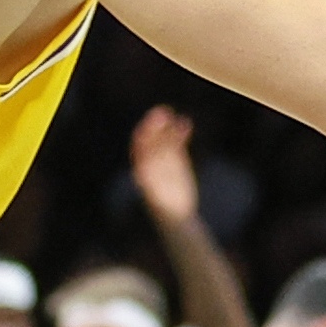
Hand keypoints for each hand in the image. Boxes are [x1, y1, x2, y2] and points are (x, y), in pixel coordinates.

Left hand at [128, 104, 200, 221]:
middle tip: (162, 112)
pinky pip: (177, 142)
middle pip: (150, 138)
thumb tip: (143, 174)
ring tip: (176, 117)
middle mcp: (150, 161)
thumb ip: (151, 184)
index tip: (149, 129)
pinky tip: (186, 123)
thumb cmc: (165, 209)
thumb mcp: (157, 196)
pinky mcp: (176, 157)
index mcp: (141, 169)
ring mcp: (163, 158)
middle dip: (154, 125)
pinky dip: (180, 132)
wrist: (175, 214)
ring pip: (164, 138)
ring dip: (168, 126)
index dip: (145, 134)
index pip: (140, 146)